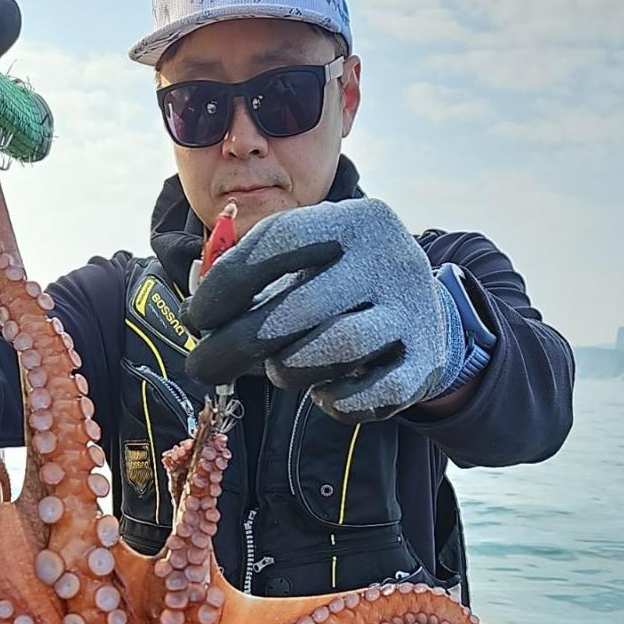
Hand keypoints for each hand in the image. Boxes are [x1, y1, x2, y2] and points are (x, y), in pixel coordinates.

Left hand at [182, 200, 458, 422]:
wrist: (427, 319)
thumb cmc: (341, 292)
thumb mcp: (306, 268)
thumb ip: (253, 284)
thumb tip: (199, 320)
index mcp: (354, 221)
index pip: (281, 241)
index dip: (228, 283)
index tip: (197, 317)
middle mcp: (388, 258)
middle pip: (301, 305)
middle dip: (238, 343)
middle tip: (203, 368)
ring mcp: (412, 310)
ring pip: (337, 348)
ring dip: (291, 369)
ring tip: (280, 371)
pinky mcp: (425, 362)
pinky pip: (369, 393)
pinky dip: (334, 402)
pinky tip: (322, 392)